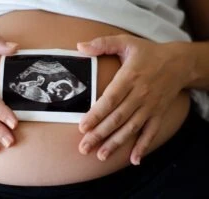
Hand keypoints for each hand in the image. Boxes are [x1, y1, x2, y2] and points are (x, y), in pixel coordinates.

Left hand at [77, 35, 192, 164]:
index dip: (97, 114)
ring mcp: (150, 106)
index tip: (83, 127)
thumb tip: (80, 47)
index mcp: (129, 77)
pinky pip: (151, 132)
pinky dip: (143, 146)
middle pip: (117, 118)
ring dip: (116, 143)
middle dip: (100, 134)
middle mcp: (140, 94)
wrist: (179, 63)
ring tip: (101, 155)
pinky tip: (134, 160)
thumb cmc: (149, 53)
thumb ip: (102, 43)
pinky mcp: (158, 113)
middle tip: (84, 148)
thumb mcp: (126, 42)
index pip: (110, 99)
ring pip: (131, 128)